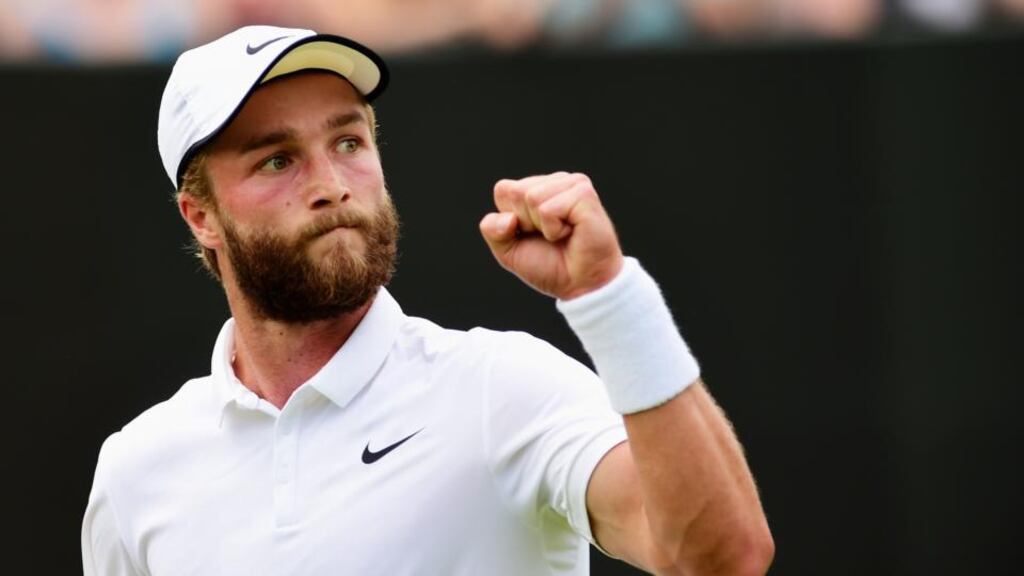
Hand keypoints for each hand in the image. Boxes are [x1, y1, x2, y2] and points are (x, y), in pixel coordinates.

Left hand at [479, 172, 623, 299]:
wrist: (581, 286)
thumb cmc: (551, 266)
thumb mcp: (509, 250)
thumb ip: (492, 230)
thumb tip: (508, 218)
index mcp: (538, 188)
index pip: (503, 190)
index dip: (510, 220)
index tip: (532, 234)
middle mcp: (556, 181)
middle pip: (515, 192)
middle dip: (525, 222)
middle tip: (549, 236)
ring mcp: (572, 184)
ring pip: (531, 197)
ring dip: (542, 227)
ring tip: (562, 234)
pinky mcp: (584, 195)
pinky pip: (548, 209)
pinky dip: (554, 230)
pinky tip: (571, 233)